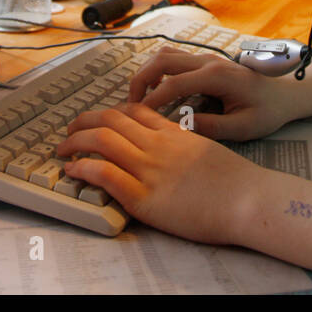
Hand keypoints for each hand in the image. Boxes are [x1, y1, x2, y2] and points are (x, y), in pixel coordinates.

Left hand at [58, 103, 259, 244]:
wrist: (248, 200)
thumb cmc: (237, 181)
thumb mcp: (209, 149)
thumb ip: (185, 143)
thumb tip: (174, 145)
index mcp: (174, 133)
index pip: (133, 112)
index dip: (110, 113)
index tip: (98, 120)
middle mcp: (158, 145)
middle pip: (111, 120)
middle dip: (84, 122)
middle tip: (70, 130)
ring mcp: (150, 169)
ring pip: (102, 140)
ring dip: (75, 142)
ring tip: (62, 148)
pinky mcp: (144, 197)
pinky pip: (104, 174)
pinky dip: (83, 167)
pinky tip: (72, 170)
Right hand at [127, 48, 296, 140]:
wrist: (286, 92)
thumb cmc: (268, 111)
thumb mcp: (245, 127)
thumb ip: (214, 127)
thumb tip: (182, 126)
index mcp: (217, 76)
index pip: (174, 83)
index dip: (152, 100)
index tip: (138, 117)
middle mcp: (208, 61)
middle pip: (162, 60)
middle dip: (141, 81)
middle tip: (131, 107)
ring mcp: (206, 58)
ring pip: (165, 54)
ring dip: (147, 73)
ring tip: (140, 99)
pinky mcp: (205, 61)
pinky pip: (173, 58)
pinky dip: (157, 70)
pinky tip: (156, 91)